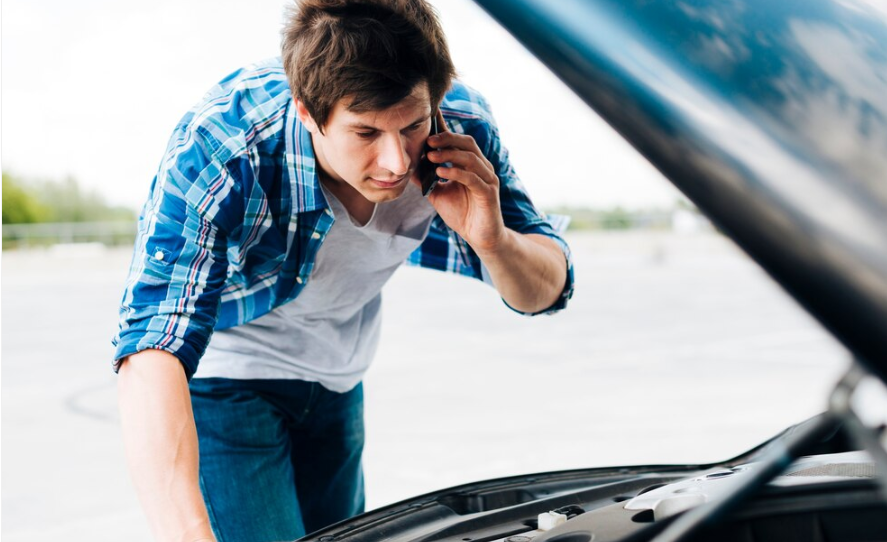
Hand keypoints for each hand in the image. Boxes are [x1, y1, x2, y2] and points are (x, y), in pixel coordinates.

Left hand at [420, 114, 506, 253]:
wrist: (479, 237)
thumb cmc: (462, 214)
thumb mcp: (438, 194)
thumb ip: (426, 179)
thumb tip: (408, 166)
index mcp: (470, 164)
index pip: (457, 140)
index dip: (445, 127)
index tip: (430, 115)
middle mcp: (481, 167)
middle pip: (467, 143)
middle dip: (446, 138)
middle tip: (427, 140)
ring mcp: (487, 179)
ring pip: (470, 158)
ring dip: (449, 155)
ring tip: (430, 156)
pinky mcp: (489, 193)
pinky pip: (473, 178)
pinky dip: (456, 173)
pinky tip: (440, 173)